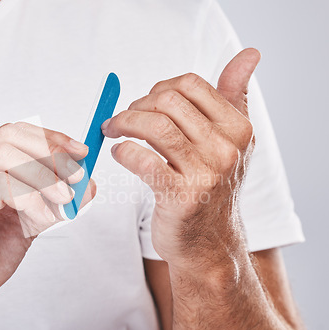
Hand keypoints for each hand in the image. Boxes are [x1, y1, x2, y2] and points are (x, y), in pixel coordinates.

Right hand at [0, 122, 94, 329]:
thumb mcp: (28, 220)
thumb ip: (52, 199)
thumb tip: (88, 184)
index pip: (12, 133)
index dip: (49, 138)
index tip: (78, 151)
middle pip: (8, 137)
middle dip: (50, 153)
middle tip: (75, 175)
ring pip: (4, 157)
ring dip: (43, 177)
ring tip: (63, 200)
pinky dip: (30, 200)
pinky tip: (42, 219)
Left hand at [101, 49, 260, 270]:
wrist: (208, 242)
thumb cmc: (211, 186)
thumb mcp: (231, 141)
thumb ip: (234, 96)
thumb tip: (248, 54)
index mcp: (238, 128)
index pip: (190, 84)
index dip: (158, 89)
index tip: (144, 104)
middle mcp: (227, 148)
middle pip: (168, 101)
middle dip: (137, 105)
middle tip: (122, 119)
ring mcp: (205, 173)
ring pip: (154, 127)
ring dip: (123, 123)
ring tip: (113, 131)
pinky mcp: (181, 197)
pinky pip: (143, 160)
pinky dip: (123, 152)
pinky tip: (119, 153)